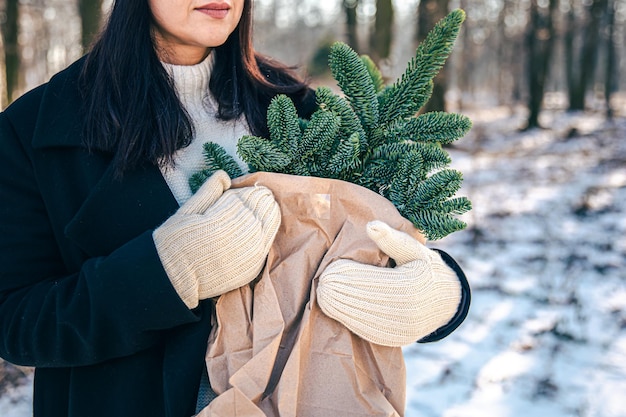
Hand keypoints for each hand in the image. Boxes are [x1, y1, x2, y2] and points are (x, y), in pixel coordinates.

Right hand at [154, 171, 280, 308]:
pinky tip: (264, 225)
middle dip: (261, 201)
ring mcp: (246, 256)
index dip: (249, 192)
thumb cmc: (176, 243)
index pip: (244, 200)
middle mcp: (237, 239)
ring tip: (267, 205)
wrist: (175, 281)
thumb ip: (208, 192)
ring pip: (267, 228)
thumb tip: (224, 175)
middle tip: (263, 193)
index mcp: (219, 221)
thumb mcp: (186, 212)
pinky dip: (268, 233)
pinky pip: (266, 246)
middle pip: (258, 212)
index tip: (252, 187)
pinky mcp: (251, 269)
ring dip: (269, 214)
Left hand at [317, 220, 460, 345]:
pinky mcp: (396, 340)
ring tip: (323, 296)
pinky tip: (335, 309)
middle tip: (322, 283)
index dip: (351, 275)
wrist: (445, 299)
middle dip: (341, 293)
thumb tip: (371, 225)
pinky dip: (350, 321)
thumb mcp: (413, 248)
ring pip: (364, 320)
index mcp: (414, 285)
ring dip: (340, 309)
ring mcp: (403, 329)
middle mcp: (409, 311)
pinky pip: (368, 332)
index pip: (375, 280)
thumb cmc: (424, 266)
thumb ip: (392, 238)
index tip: (331, 268)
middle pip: (367, 302)